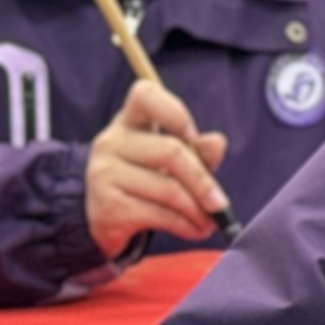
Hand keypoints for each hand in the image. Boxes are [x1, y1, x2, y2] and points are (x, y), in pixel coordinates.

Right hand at [83, 77, 229, 253]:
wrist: (106, 218)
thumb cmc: (147, 180)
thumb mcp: (174, 161)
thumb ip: (198, 151)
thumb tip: (217, 142)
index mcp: (130, 120)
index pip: (145, 95)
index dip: (175, 112)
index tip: (193, 137)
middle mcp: (111, 142)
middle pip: (171, 151)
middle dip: (203, 181)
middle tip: (220, 204)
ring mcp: (104, 173)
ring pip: (167, 189)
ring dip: (198, 211)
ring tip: (210, 222)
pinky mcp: (107, 206)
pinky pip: (157, 214)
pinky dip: (184, 226)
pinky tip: (194, 230)